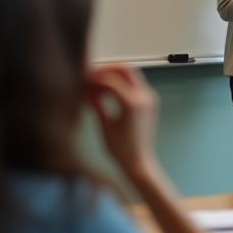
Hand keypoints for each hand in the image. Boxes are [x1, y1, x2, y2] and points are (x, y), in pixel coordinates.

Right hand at [86, 65, 160, 182]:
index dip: (94, 77)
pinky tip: (106, 93)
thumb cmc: (121, 150)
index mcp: (133, 103)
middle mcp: (144, 96)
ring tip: (96, 86)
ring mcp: (149, 98)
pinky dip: (121, 84)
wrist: (139, 162)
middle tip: (91, 77)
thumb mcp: (105, 126)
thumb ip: (96, 105)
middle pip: (125, 69)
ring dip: (114, 76)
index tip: (82, 80)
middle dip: (107, 69)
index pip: (111, 79)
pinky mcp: (149, 102)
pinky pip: (135, 85)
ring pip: (131, 74)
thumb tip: (86, 91)